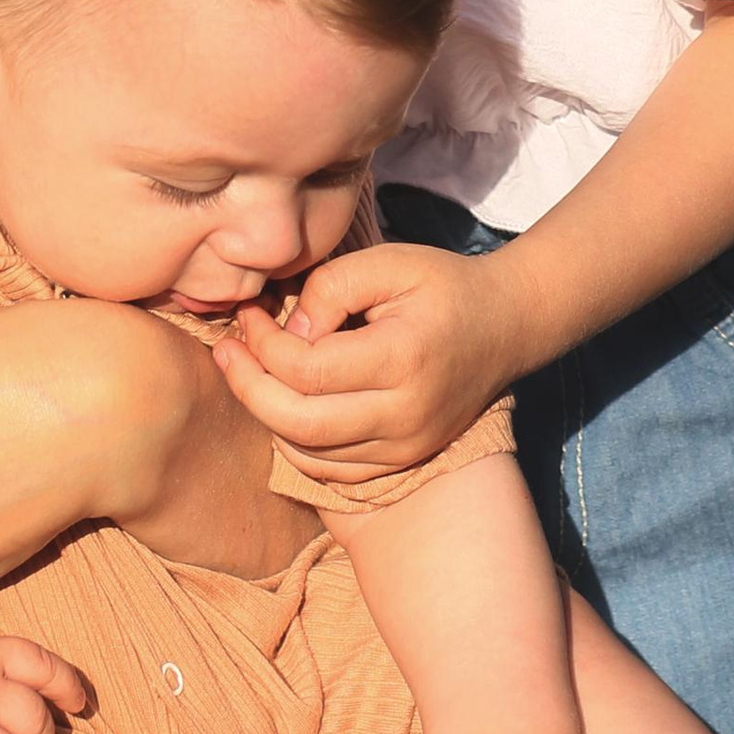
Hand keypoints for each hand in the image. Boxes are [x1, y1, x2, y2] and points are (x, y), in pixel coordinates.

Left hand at [214, 238, 514, 481]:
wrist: (506, 326)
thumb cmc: (441, 285)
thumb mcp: (387, 263)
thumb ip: (330, 288)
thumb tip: (285, 334)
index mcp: (402, 360)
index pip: (305, 370)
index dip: (261, 344)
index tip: (249, 314)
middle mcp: (405, 415)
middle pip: (297, 424)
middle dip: (247, 387)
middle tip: (227, 350)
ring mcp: (407, 446)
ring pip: (308, 454)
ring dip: (267, 415)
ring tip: (251, 371)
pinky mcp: (404, 461)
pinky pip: (331, 470)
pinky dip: (296, 442)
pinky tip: (285, 401)